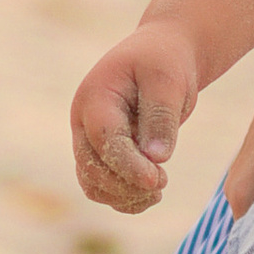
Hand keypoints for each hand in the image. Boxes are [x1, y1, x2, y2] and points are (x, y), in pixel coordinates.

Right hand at [71, 25, 199, 213]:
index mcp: (95, 97)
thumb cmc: (165, 63)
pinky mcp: (101, 152)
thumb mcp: (168, 81)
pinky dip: (123, 197)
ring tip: (158, 191)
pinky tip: (150, 196)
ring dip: (123, 195)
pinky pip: (102, 186)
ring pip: (92, 182)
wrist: (161, 55)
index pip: (105, 140)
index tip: (157, 181)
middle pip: (91, 167)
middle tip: (163, 182)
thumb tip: (156, 158)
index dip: (128, 165)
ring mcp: (89, 139)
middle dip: (126, 183)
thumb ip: (161, 118)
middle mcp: (84, 121)